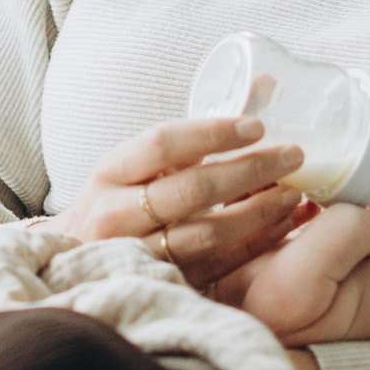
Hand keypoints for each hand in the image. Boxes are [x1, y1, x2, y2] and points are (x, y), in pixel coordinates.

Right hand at [64, 117, 311, 296]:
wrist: (75, 265)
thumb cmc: (116, 204)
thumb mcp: (134, 166)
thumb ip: (191, 136)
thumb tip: (261, 85)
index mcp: (110, 172)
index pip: (163, 143)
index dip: (212, 132)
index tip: (257, 126)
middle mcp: (117, 213)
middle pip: (191, 189)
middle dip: (249, 170)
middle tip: (292, 155)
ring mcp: (138, 254)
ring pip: (207, 233)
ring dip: (257, 212)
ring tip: (293, 194)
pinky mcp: (162, 284)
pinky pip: (216, 267)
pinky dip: (253, 247)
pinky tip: (280, 228)